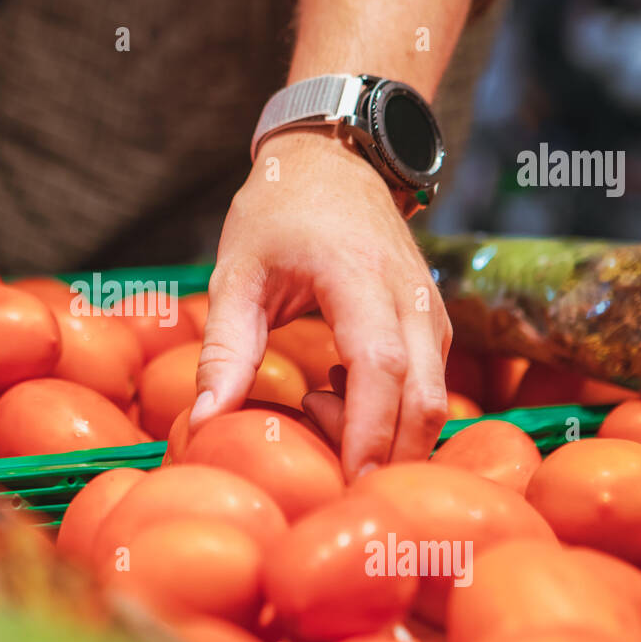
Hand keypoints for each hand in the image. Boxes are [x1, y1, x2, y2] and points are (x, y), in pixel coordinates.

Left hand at [191, 131, 451, 480]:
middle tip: (325, 472)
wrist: (333, 159)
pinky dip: (393, 414)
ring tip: (316, 405)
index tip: (344, 482)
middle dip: (385, 455)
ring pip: (434, 400)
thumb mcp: (236, 275)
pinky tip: (337, 392)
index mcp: (360, 278)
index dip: (367, 432)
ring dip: (386, 434)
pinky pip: (429, 387)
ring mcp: (431, 311)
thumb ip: (224, 349)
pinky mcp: (435, 324)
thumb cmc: (279, 212)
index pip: (381, 369)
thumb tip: (205, 421)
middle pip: (424, 400)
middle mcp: (412, 297)